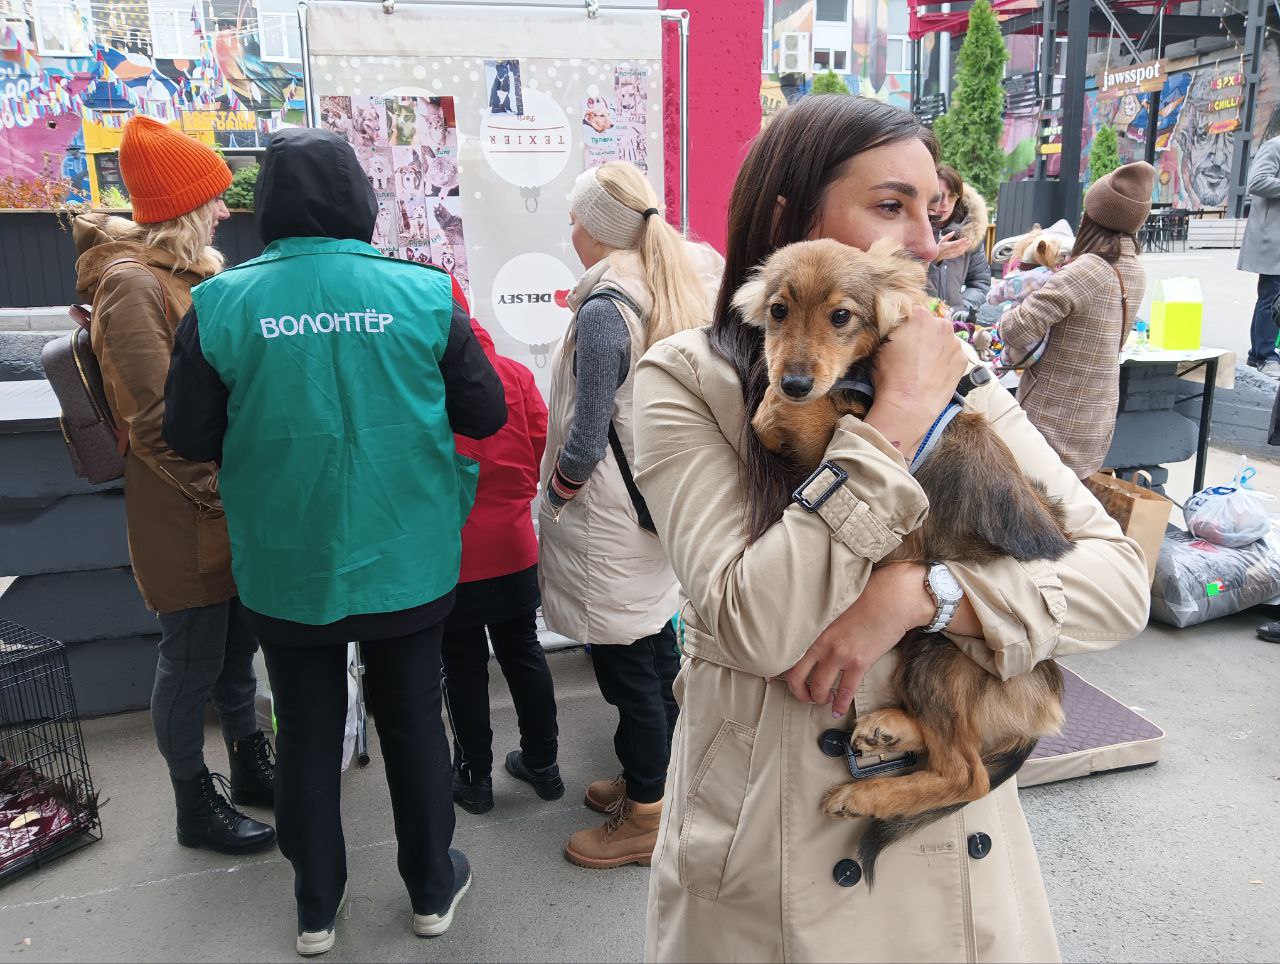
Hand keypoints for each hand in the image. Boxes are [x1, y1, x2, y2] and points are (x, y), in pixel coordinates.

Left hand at [782, 564, 932, 716]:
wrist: (890, 600)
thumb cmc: (864, 600)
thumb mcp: (833, 611)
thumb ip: (819, 625)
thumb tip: (811, 639)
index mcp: (812, 629)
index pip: (787, 652)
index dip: (776, 670)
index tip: (770, 679)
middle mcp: (820, 643)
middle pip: (796, 676)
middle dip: (798, 691)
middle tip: (804, 696)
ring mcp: (839, 654)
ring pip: (818, 687)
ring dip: (819, 698)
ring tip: (823, 700)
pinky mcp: (858, 663)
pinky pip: (845, 691)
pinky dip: (839, 704)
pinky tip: (837, 711)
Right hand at [864, 304, 968, 457]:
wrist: (909, 405)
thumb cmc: (889, 376)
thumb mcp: (880, 346)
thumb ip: (893, 330)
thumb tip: (897, 329)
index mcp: (918, 315)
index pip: (913, 313)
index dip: (907, 326)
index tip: (903, 338)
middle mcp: (940, 324)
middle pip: (932, 324)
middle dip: (925, 335)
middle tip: (914, 353)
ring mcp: (954, 342)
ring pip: (944, 339)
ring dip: (937, 347)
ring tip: (925, 366)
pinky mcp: (963, 359)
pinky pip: (954, 355)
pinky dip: (946, 361)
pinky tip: (935, 373)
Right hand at [935, 232, 969, 261]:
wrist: (937, 255)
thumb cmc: (940, 246)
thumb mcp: (942, 240)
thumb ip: (948, 236)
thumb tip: (954, 232)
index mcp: (947, 245)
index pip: (956, 243)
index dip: (961, 241)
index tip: (966, 238)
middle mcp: (950, 250)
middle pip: (959, 247)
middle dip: (965, 244)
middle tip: (970, 241)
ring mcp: (951, 253)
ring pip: (960, 250)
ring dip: (965, 247)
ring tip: (969, 244)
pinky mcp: (952, 256)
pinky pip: (959, 254)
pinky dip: (963, 251)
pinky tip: (965, 249)